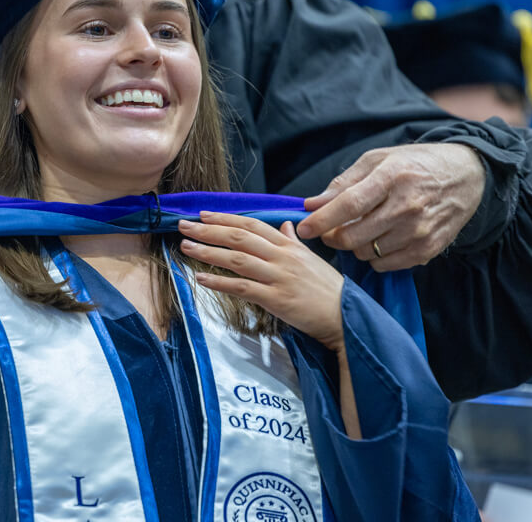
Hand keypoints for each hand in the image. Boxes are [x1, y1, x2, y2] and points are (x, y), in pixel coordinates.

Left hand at [180, 213, 344, 350]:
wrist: (346, 317)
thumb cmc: (329, 290)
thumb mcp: (312, 260)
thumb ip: (295, 242)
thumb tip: (285, 225)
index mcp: (290, 246)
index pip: (253, 225)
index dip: (226, 218)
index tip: (204, 214)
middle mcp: (283, 258)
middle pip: (240, 237)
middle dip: (209, 230)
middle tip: (184, 225)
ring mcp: (279, 277)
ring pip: (237, 259)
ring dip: (208, 252)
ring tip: (186, 247)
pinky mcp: (276, 299)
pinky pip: (242, 287)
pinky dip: (219, 282)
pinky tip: (201, 278)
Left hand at [296, 143, 484, 271]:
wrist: (467, 175)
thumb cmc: (415, 164)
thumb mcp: (377, 160)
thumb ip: (343, 184)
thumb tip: (311, 204)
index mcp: (392, 177)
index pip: (348, 206)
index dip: (321, 220)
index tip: (304, 228)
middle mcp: (407, 206)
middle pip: (353, 236)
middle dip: (332, 237)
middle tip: (330, 229)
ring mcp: (420, 231)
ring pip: (366, 253)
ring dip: (354, 246)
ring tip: (362, 228)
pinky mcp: (428, 249)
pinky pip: (385, 264)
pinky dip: (374, 256)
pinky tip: (380, 239)